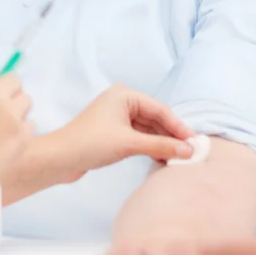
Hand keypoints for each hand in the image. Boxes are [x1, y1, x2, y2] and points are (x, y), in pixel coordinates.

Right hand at [0, 64, 32, 206]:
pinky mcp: (23, 136)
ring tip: (7, 126)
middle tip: (2, 106)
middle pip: (14, 80)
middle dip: (9, 90)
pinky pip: (31, 124)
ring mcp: (11, 116)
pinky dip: (24, 131)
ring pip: (27, 100)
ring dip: (19, 109)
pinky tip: (12, 142)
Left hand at [59, 83, 195, 180]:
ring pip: (148, 129)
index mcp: (124, 94)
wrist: (60, 158)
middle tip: (191, 153)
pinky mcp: (113, 132)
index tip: (195, 143)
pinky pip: (139, 137)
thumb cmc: (92, 143)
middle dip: (171, 136)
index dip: (178, 127)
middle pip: (155, 118)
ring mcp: (117, 117)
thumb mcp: (129, 144)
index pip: (160, 109)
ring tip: (180, 159)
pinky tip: (163, 160)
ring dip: (162, 143)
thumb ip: (160, 146)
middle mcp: (121, 101)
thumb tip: (188, 151)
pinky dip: (150, 147)